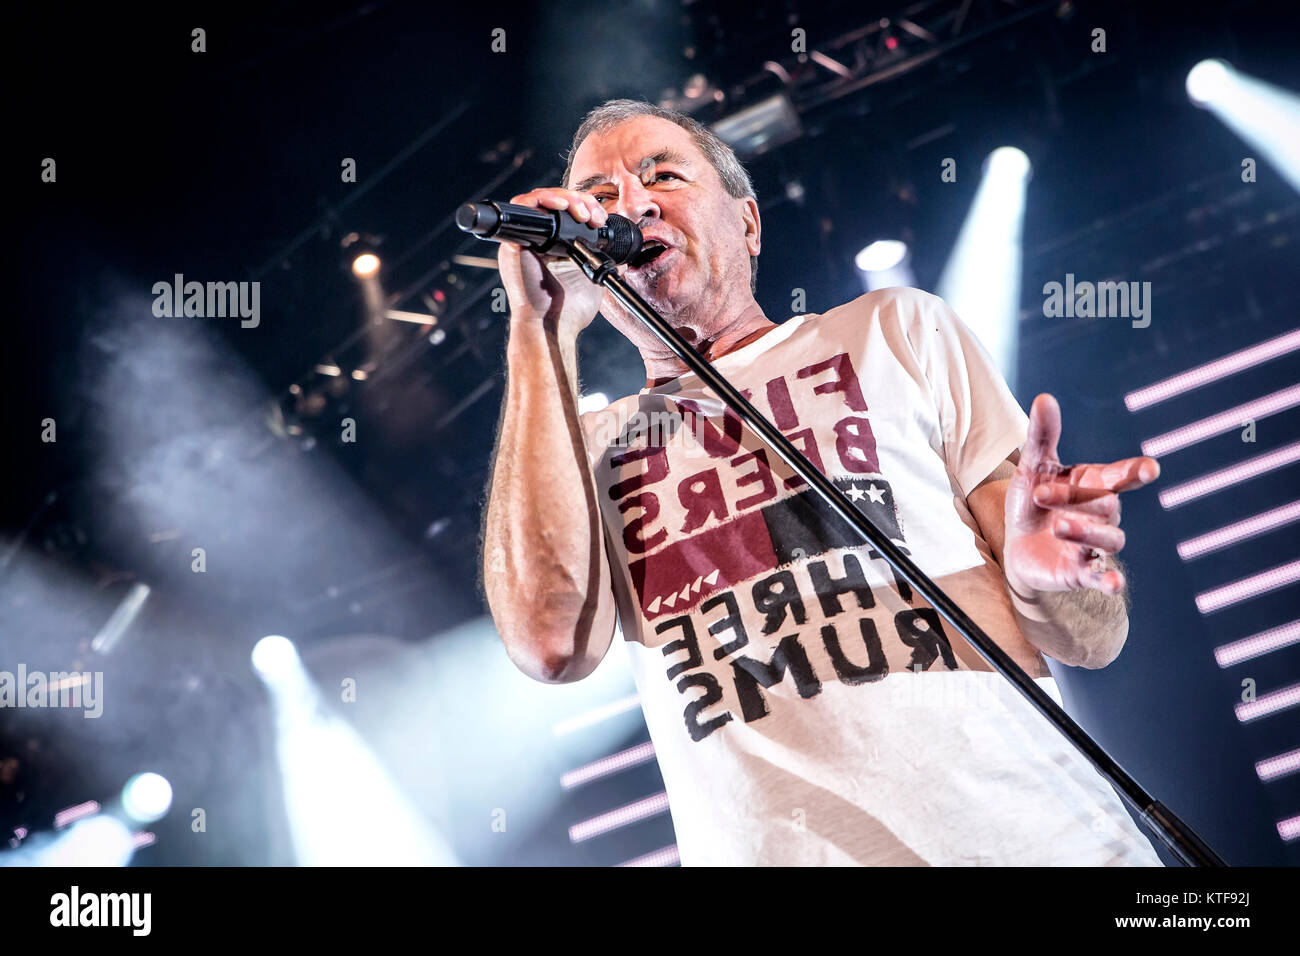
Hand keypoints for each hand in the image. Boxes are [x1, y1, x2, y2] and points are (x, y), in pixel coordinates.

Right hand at [497, 187, 608, 337]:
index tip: (600, 220)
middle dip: (577, 200)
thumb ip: (602, 263)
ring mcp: (521, 240)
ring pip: (538, 199)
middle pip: (551, 201)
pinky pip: (521, 209)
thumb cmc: (569, 309)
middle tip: (593, 216)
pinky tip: (561, 207)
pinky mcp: (512, 244)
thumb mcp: (592, 278)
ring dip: (563, 198)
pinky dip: (541, 201)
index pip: (564, 211)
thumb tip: (622, 256)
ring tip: (581, 211)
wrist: (554, 326)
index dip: (583, 206)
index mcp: (551, 245)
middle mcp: (534, 240)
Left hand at [1002, 393, 1160, 596]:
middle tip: (1041, 493)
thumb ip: (1042, 437)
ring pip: (1111, 539)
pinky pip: (1104, 577)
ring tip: (1059, 526)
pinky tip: (1113, 585)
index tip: (1150, 468)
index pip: (1122, 475)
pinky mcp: (1083, 572)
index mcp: (1094, 484)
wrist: (1017, 546)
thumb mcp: (1032, 468)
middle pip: (1106, 504)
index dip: (1136, 472)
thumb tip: (1045, 397)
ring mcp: (1095, 544)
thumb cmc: (1033, 501)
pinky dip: (1111, 581)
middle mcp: (1102, 514)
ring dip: (1086, 532)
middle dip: (1075, 499)